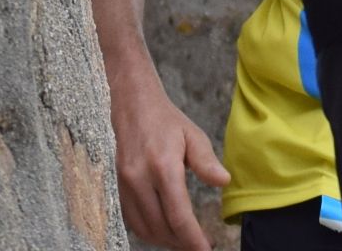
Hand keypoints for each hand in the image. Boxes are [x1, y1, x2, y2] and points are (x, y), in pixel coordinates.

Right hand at [108, 64, 230, 250]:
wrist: (131, 105)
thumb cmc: (166, 120)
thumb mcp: (192, 135)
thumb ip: (207, 161)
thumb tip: (224, 182)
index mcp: (163, 166)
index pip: (178, 215)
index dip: (193, 238)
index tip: (205, 249)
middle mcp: (140, 179)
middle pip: (161, 227)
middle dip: (181, 242)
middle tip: (198, 244)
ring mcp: (124, 184)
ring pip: (144, 228)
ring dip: (164, 240)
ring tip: (183, 239)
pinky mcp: (117, 187)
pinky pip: (131, 220)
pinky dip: (148, 231)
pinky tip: (163, 229)